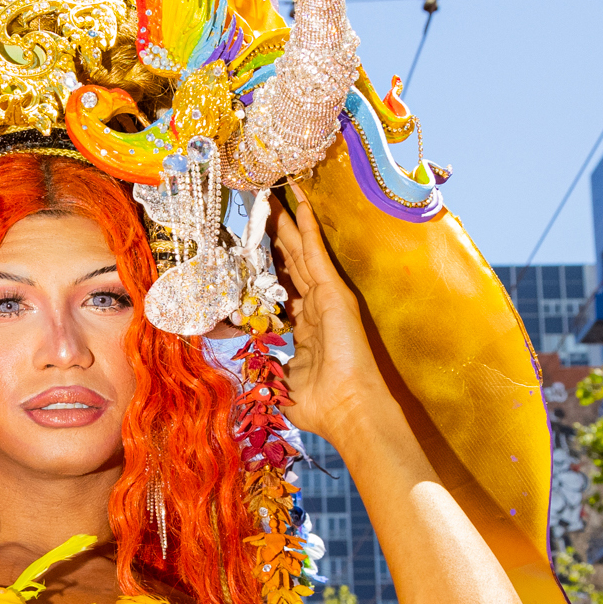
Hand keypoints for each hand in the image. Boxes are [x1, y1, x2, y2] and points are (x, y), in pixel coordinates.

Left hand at [268, 187, 394, 445]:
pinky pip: (315, 251)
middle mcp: (317, 307)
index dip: (271, 267)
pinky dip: (307, 226)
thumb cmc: (320, 405)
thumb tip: (256, 372)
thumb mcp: (284, 385)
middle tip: (262, 206)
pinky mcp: (332, 291)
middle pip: (293, 262)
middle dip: (277, 235)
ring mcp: (326, 296)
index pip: (286, 288)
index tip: (255, 248)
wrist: (347, 409)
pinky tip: (299, 201)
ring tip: (273, 195)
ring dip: (289, 222)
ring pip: (302, 250)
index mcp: (306, 328)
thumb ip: (270, 371)